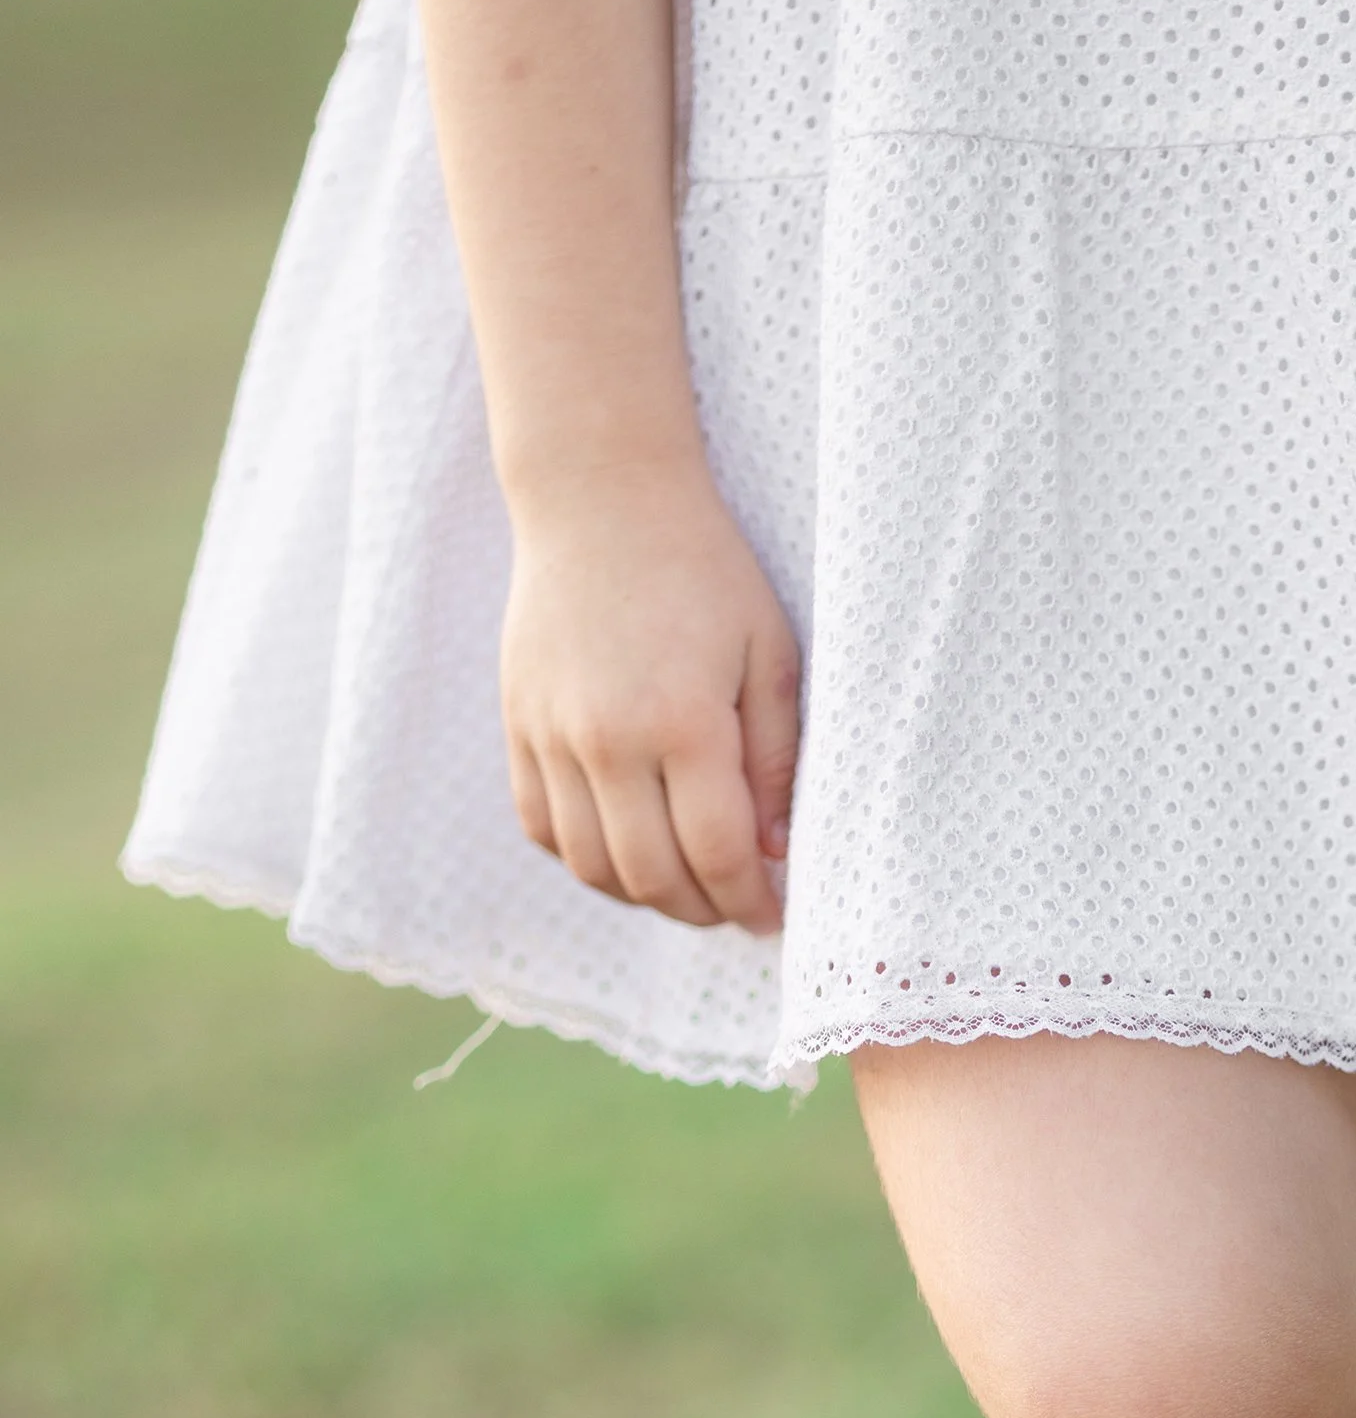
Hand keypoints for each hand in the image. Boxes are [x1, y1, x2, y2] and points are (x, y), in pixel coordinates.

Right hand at [501, 460, 798, 934]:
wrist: (599, 499)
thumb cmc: (703, 570)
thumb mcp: (770, 655)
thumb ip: (775, 759)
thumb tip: (773, 852)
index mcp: (683, 722)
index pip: (716, 855)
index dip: (748, 904)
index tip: (771, 917)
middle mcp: (607, 741)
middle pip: (652, 877)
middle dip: (702, 911)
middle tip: (734, 907)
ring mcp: (552, 737)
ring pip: (592, 867)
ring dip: (643, 895)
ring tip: (685, 885)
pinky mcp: (518, 726)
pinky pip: (543, 829)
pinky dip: (586, 859)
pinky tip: (626, 847)